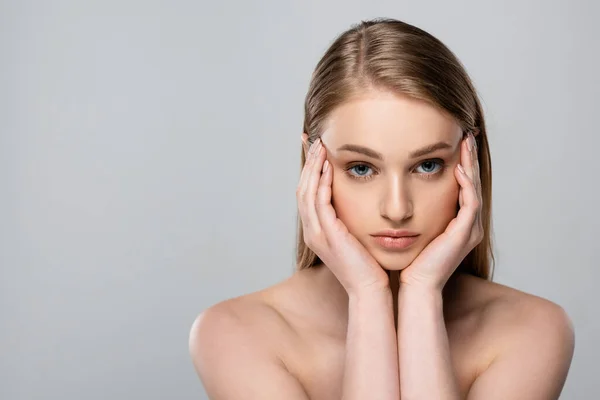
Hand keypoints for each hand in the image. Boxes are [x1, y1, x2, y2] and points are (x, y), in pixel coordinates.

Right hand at [297, 136, 389, 294]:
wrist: (370, 289)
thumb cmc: (368, 265)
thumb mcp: (356, 236)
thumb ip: (351, 218)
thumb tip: (359, 199)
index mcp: (316, 231)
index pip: (307, 194)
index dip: (309, 170)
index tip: (315, 149)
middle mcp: (311, 231)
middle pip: (302, 189)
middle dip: (308, 162)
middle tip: (314, 139)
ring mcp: (316, 234)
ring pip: (307, 192)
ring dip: (313, 167)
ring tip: (321, 146)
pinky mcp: (328, 234)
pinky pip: (319, 203)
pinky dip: (321, 183)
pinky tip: (329, 167)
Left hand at [399, 132, 483, 291]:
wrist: (415, 284)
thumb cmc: (410, 260)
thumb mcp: (413, 228)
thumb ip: (414, 211)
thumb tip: (398, 193)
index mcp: (458, 222)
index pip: (463, 185)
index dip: (460, 163)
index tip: (453, 141)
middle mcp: (468, 224)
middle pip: (472, 182)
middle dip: (469, 158)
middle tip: (465, 134)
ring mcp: (469, 228)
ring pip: (474, 188)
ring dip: (470, 164)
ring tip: (465, 143)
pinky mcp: (465, 233)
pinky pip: (470, 202)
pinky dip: (466, 184)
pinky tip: (457, 168)